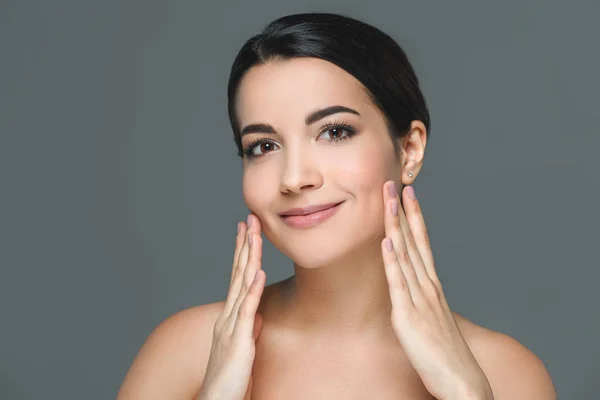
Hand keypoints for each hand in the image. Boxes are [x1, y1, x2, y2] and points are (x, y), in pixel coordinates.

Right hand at [198, 214, 265, 399]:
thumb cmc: (229, 377)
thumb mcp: (242, 347)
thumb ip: (247, 328)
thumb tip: (256, 314)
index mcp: (229, 316)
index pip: (236, 276)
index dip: (242, 253)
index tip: (247, 231)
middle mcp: (227, 316)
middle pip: (237, 273)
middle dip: (245, 245)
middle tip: (249, 219)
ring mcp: (231, 326)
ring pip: (241, 285)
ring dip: (249, 258)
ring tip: (254, 234)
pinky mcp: (238, 341)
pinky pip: (246, 311)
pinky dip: (253, 290)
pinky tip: (258, 272)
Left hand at [381, 181, 493, 399]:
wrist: (461, 380)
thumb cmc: (446, 353)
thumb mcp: (432, 319)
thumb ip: (421, 300)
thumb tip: (410, 289)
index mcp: (432, 286)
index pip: (423, 243)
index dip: (414, 217)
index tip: (408, 195)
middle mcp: (428, 287)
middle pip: (413, 241)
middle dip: (402, 212)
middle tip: (393, 184)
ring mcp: (419, 300)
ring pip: (405, 255)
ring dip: (395, 226)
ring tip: (388, 200)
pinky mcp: (408, 317)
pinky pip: (399, 285)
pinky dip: (393, 262)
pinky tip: (387, 242)